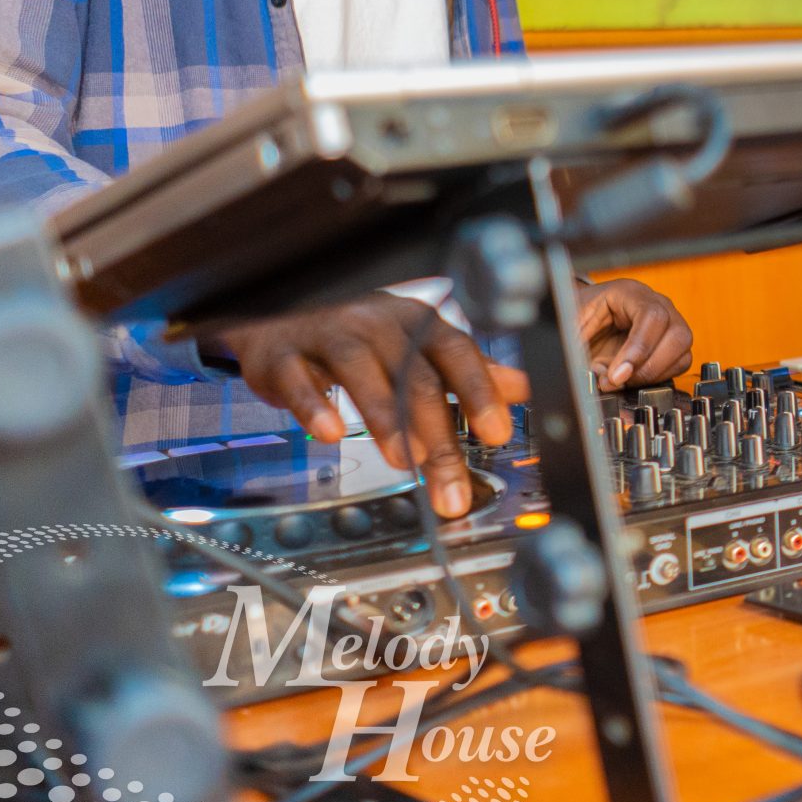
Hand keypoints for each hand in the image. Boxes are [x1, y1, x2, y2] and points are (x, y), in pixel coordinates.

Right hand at [203, 293, 523, 515]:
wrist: (279, 318)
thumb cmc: (359, 337)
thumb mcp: (415, 347)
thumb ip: (466, 371)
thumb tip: (522, 388)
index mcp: (416, 323)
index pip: (456, 351)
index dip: (479, 391)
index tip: (497, 433)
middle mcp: (376, 323)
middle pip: (413, 375)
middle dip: (438, 434)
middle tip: (451, 484)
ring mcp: (327, 335)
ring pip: (361, 372)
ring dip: (386, 418)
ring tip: (407, 461)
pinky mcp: (282, 355)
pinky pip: (297, 378)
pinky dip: (314, 405)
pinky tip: (330, 433)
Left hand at [578, 277, 692, 389]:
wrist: (581, 318)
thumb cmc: (577, 317)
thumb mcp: (570, 328)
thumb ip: (579, 350)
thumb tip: (596, 379)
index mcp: (629, 292)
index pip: (651, 316)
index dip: (638, 348)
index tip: (618, 374)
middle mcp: (657, 304)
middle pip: (677, 334)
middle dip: (649, 366)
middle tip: (620, 381)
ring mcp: (668, 322)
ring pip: (682, 350)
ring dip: (654, 374)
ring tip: (623, 381)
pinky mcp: (670, 343)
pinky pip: (679, 363)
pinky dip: (658, 378)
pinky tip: (633, 379)